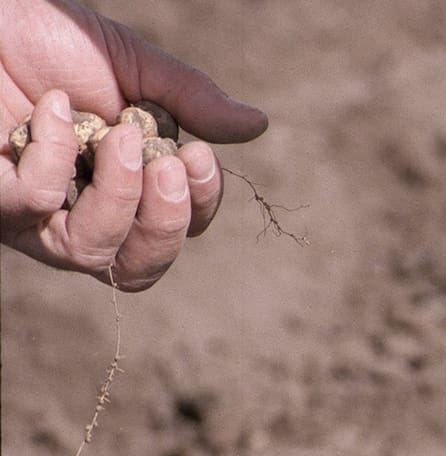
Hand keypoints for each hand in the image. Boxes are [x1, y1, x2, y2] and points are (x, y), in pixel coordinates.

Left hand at [0, 0, 267, 289]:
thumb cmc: (52, 40)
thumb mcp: (135, 66)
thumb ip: (192, 100)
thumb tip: (257, 125)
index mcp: (126, 191)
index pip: (177, 234)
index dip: (198, 208)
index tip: (199, 155)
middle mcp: (80, 215)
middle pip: (137, 269)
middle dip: (165, 222)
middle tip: (168, 164)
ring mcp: (33, 217)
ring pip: (91, 252)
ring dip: (119, 196)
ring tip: (119, 136)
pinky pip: (35, 204)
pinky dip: (55, 155)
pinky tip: (53, 108)